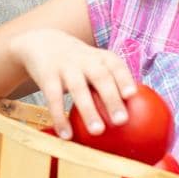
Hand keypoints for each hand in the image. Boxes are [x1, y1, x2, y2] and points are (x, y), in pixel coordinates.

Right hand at [6, 26, 137, 139]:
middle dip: (111, 98)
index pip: (115, 65)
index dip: (124, 78)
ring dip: (88, 110)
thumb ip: (111, 84)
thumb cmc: (79, 63)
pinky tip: (66, 135)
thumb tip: (136, 122)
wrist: (42, 42)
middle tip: (121, 120)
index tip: (131, 94)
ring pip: (78, 88)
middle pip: (100, 77)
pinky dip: (60, 117)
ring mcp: (65, 66)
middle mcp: (85, 60)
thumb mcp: (95, 63)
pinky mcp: (47, 76)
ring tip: (98, 131)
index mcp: (101, 58)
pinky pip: (53, 97)